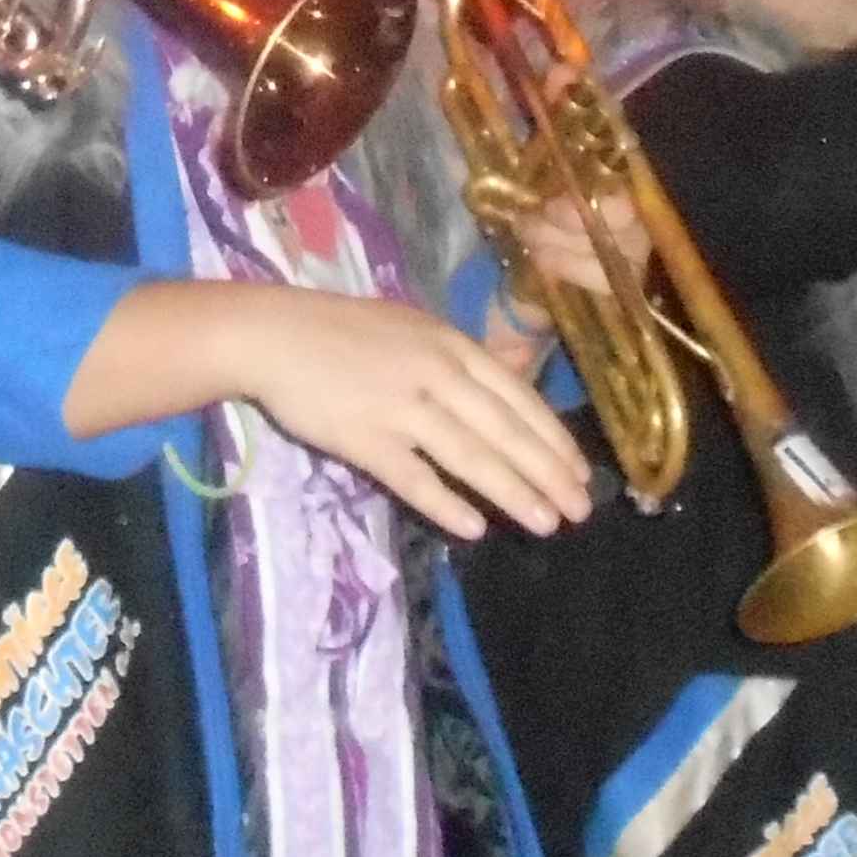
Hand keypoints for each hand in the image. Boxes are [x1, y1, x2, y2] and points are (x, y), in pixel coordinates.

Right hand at [213, 287, 594, 542]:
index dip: (553, 438)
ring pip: (470, 455)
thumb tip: (501, 400)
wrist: (275, 334)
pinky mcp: (364, 438)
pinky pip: (413, 477)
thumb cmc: (344, 331)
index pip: (518, 397)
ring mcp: (400, 406)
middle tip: (580, 510)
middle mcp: (436, 374)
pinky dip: (445, 503)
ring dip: (512, 492)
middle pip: (505, 430)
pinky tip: (473, 527)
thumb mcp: (413, 329)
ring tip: (545, 523)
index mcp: (452, 345)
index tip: (580, 472)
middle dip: (548, 473)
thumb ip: (456, 362)